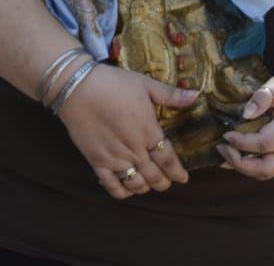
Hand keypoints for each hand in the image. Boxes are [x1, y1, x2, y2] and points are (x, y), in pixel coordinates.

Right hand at [57, 63, 198, 198]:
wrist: (76, 87)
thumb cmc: (112, 83)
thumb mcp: (144, 83)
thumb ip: (170, 94)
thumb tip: (196, 95)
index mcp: (148, 131)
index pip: (169, 160)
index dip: (178, 172)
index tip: (183, 177)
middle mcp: (134, 149)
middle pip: (155, 176)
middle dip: (163, 182)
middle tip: (166, 181)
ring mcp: (115, 158)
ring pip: (136, 184)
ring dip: (145, 187)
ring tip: (147, 184)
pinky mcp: (96, 161)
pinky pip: (112, 185)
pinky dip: (121, 191)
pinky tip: (125, 187)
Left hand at [217, 65, 273, 179]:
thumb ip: (262, 97)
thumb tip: (245, 114)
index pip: (264, 143)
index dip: (242, 142)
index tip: (225, 134)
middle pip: (266, 168)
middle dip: (240, 163)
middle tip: (221, 148)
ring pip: (266, 173)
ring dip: (243, 167)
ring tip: (224, 152)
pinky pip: (269, 168)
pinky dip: (250, 166)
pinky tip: (234, 156)